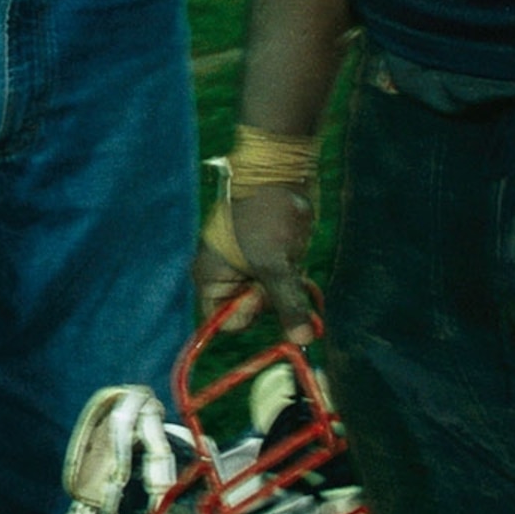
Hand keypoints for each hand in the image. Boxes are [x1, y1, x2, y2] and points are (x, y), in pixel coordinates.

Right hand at [194, 181, 319, 339]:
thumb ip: (288, 304)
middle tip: (284, 281)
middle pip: (248, 313)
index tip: (262, 292)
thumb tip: (303, 341)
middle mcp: (225, 276)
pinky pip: (280, 286)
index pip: (224, 321)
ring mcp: (247, 267)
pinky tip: (302, 271)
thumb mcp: (276, 265)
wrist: (282, 172)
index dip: (246, 315)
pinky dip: (293, 284)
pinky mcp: (268, 258)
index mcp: (211, 277)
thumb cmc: (267, 216)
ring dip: (286, 294)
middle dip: (271, 305)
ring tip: (294, 271)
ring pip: (269, 300)